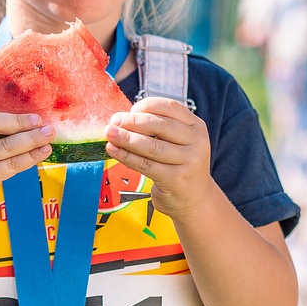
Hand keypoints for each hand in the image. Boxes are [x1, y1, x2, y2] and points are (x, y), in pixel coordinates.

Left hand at [103, 96, 213, 218]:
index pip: (171, 108)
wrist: (194, 199)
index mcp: (196, 126)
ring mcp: (190, 162)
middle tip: (113, 121)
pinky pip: (146, 165)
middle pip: (160, 126)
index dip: (148, 106)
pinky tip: (113, 150)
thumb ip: (156, 129)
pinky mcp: (177, 180)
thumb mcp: (175, 142)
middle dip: (133, 122)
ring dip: (126, 139)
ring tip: (109, 134)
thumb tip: (121, 119)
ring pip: (152, 146)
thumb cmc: (177, 165)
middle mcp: (197, 142)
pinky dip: (126, 156)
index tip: (130, 110)